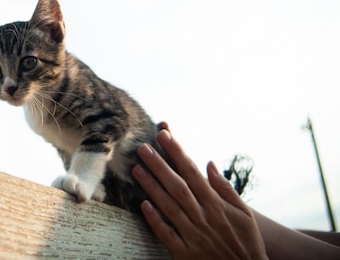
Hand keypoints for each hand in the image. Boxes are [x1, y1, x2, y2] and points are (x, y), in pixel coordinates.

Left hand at [132, 124, 267, 259]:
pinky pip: (167, 235)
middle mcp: (203, 217)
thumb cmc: (246, 241)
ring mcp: (193, 235)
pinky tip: (143, 205)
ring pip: (169, 207)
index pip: (192, 172)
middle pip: (177, 186)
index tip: (164, 135)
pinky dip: (155, 220)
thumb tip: (209, 163)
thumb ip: (225, 188)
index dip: (177, 152)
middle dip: (159, 165)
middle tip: (142, 147)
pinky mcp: (185, 253)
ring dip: (152, 187)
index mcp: (216, 204)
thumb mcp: (244, 213)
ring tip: (136, 169)